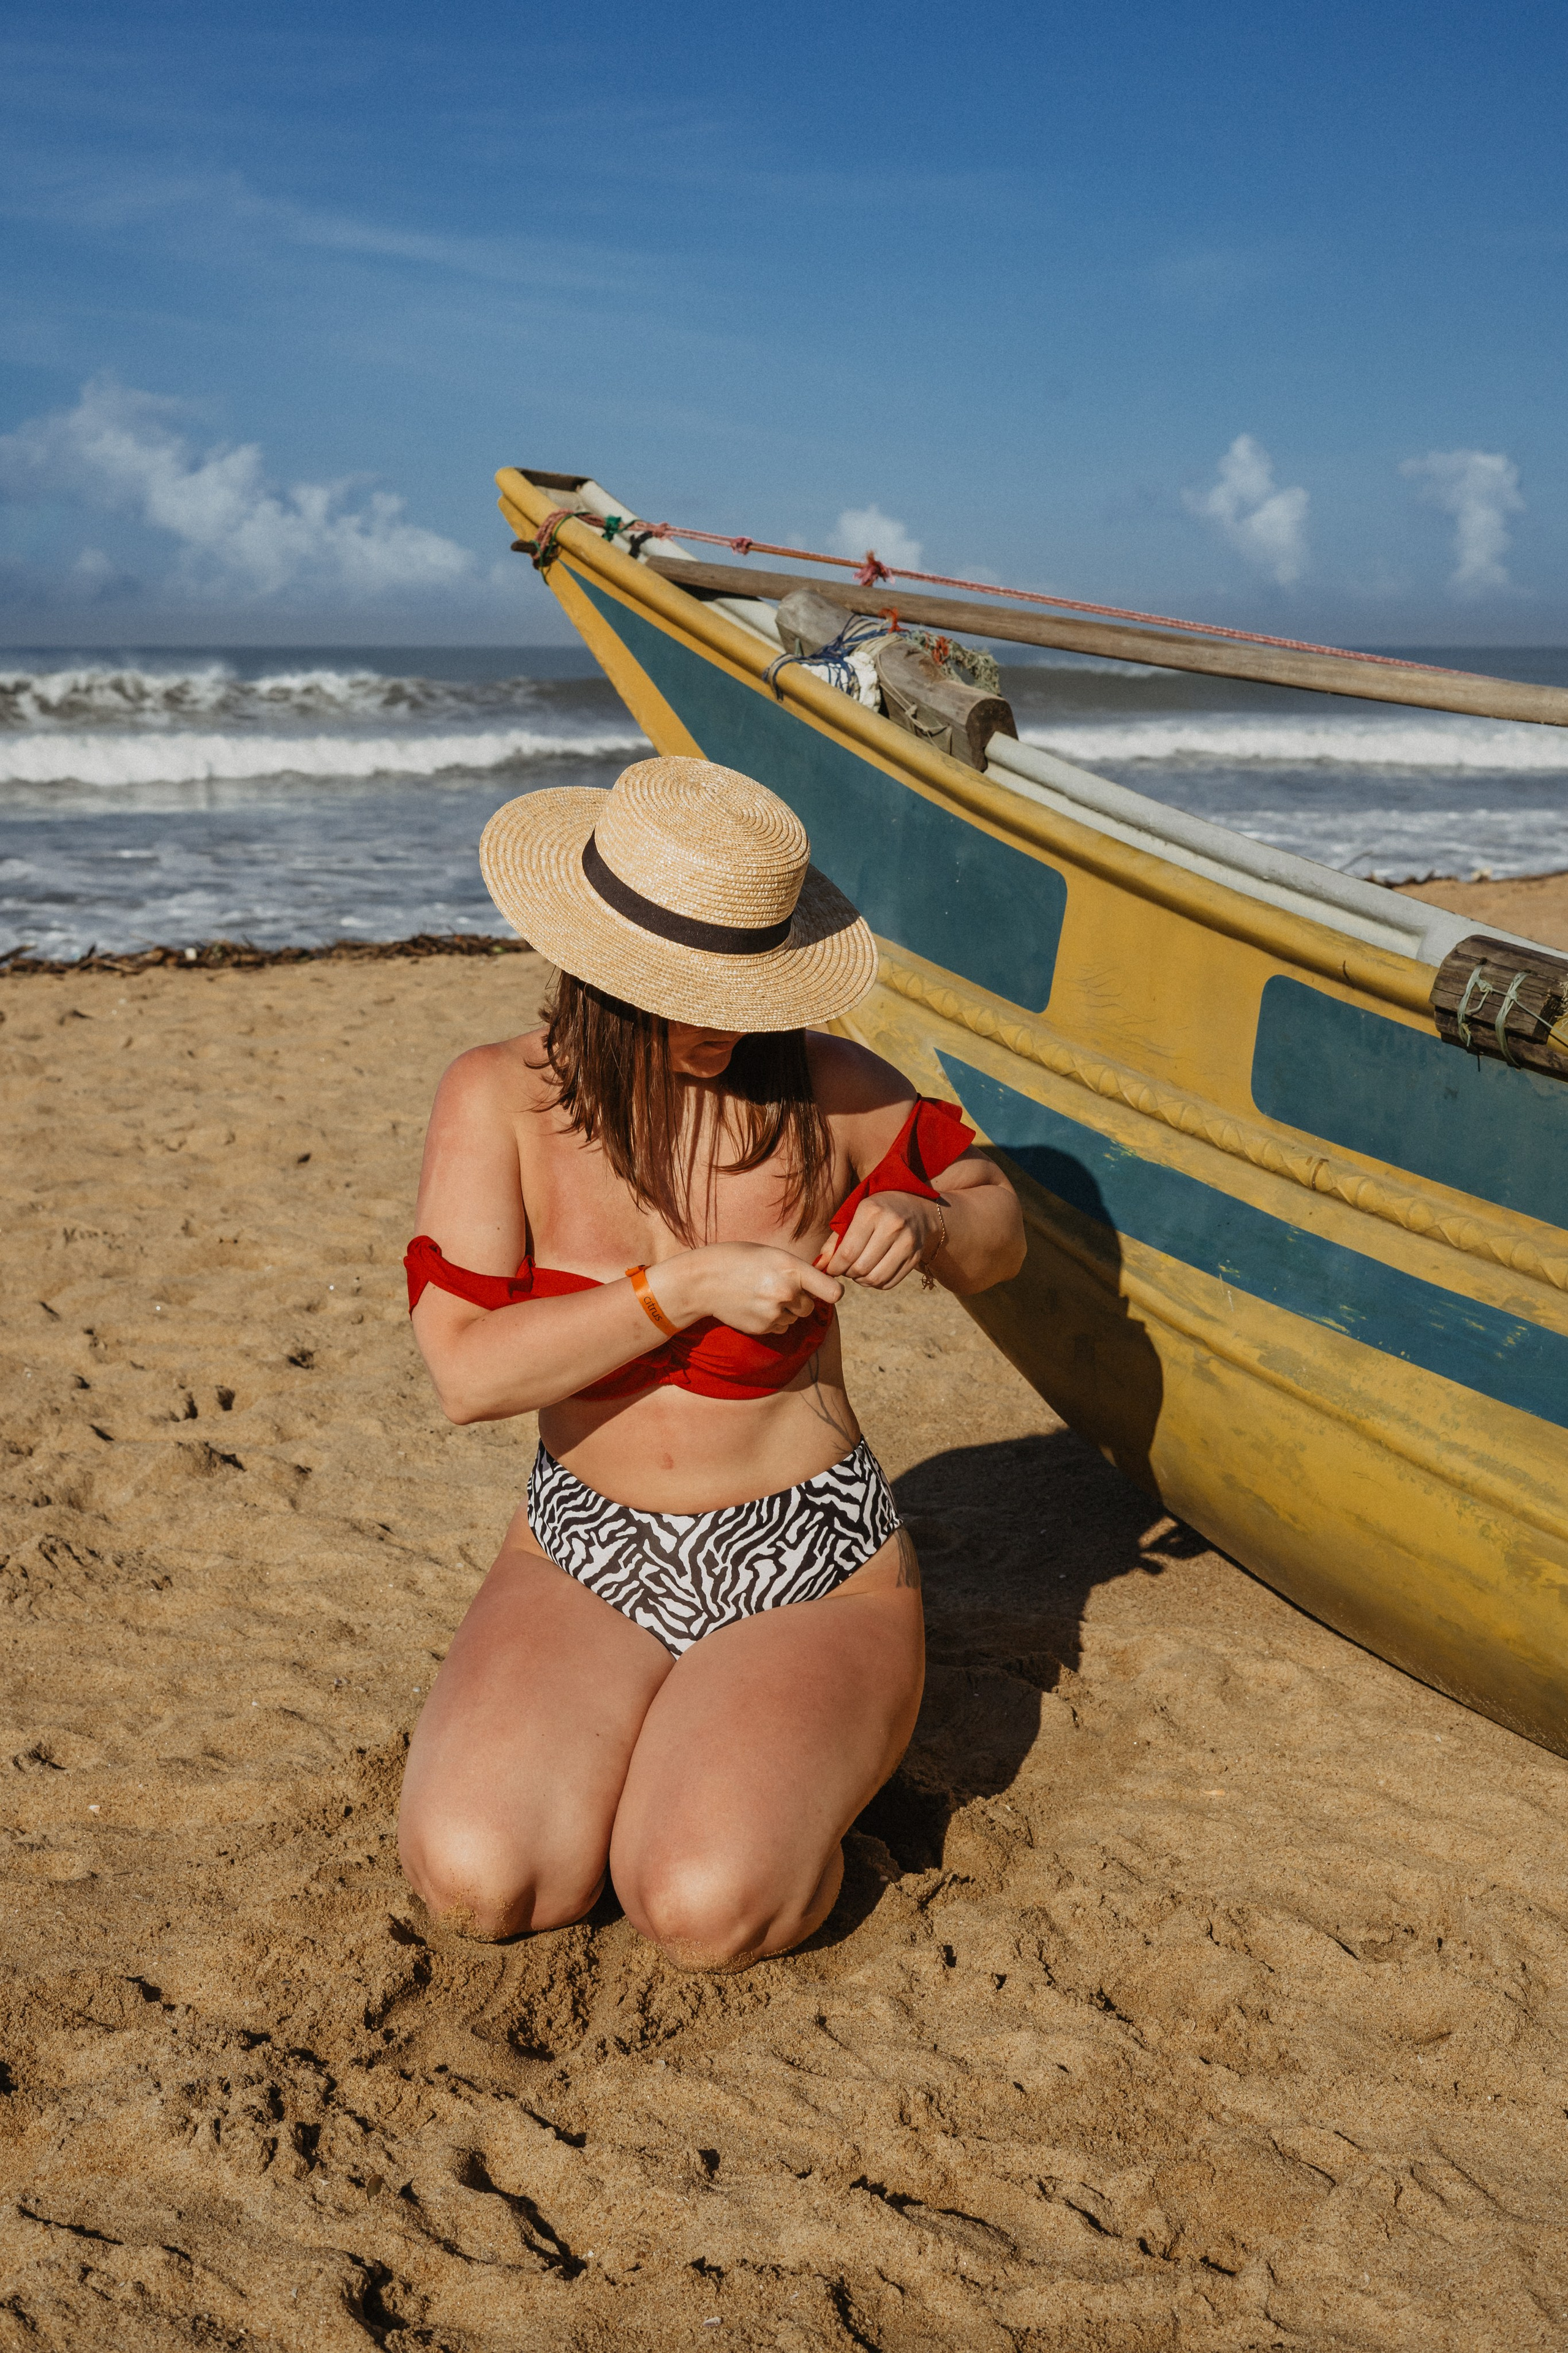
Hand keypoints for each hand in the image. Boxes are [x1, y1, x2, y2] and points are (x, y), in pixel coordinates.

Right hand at [662, 1242, 842, 1335]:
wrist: (704, 1280)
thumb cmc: (739, 1260)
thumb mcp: (771, 1254)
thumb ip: (796, 1270)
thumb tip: (822, 1287)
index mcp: (791, 1268)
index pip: (831, 1291)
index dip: (831, 1293)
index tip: (826, 1292)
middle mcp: (786, 1292)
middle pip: (810, 1307)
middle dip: (799, 1301)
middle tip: (777, 1288)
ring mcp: (774, 1312)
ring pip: (794, 1319)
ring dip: (784, 1312)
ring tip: (760, 1295)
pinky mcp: (763, 1328)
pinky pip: (779, 1328)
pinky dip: (771, 1321)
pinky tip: (753, 1306)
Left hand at [815, 1189, 944, 1289]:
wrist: (915, 1206)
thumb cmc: (877, 1210)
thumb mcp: (854, 1214)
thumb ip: (835, 1240)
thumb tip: (819, 1266)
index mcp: (871, 1211)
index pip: (847, 1252)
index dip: (835, 1266)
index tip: (832, 1268)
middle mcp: (892, 1225)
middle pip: (861, 1267)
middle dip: (848, 1273)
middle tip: (845, 1269)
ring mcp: (907, 1242)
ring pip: (876, 1278)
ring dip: (861, 1281)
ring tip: (857, 1272)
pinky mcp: (916, 1256)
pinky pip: (890, 1282)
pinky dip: (876, 1284)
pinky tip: (872, 1273)